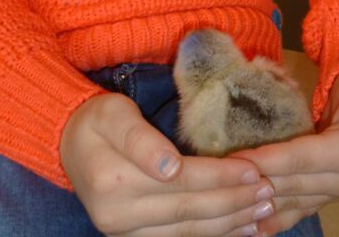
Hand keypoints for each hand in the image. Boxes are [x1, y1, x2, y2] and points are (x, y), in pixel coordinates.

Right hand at [60, 92, 275, 235]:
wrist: (69, 144)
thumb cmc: (99, 121)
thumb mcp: (114, 114)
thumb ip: (141, 139)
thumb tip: (170, 168)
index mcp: (114, 181)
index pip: (181, 181)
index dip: (220, 176)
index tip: (254, 170)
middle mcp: (118, 216)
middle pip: (189, 211)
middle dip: (233, 202)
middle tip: (269, 193)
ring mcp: (123, 232)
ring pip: (187, 233)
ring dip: (229, 224)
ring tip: (263, 213)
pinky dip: (212, 235)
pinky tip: (238, 229)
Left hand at [231, 60, 338, 233]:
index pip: (301, 159)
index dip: (269, 160)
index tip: (237, 160)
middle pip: (291, 183)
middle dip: (254, 182)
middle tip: (220, 181)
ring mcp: (332, 190)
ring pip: (290, 201)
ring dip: (260, 204)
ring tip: (230, 207)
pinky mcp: (323, 193)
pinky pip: (296, 209)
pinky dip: (274, 219)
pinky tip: (252, 228)